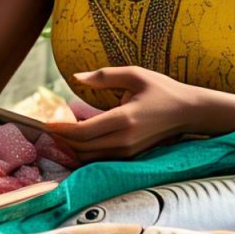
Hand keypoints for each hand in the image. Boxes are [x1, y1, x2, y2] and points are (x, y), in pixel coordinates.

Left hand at [45, 66, 190, 161]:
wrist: (189, 112)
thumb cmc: (162, 90)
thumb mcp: (135, 74)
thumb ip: (104, 76)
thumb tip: (75, 77)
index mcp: (124, 119)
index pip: (83, 132)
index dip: (61, 129)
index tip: (45, 122)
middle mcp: (125, 140)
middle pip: (82, 148)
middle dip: (61, 139)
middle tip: (46, 128)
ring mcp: (128, 151)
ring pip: (89, 157)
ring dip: (71, 147)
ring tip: (57, 134)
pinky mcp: (131, 156)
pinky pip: (100, 158)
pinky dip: (84, 152)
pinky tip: (76, 141)